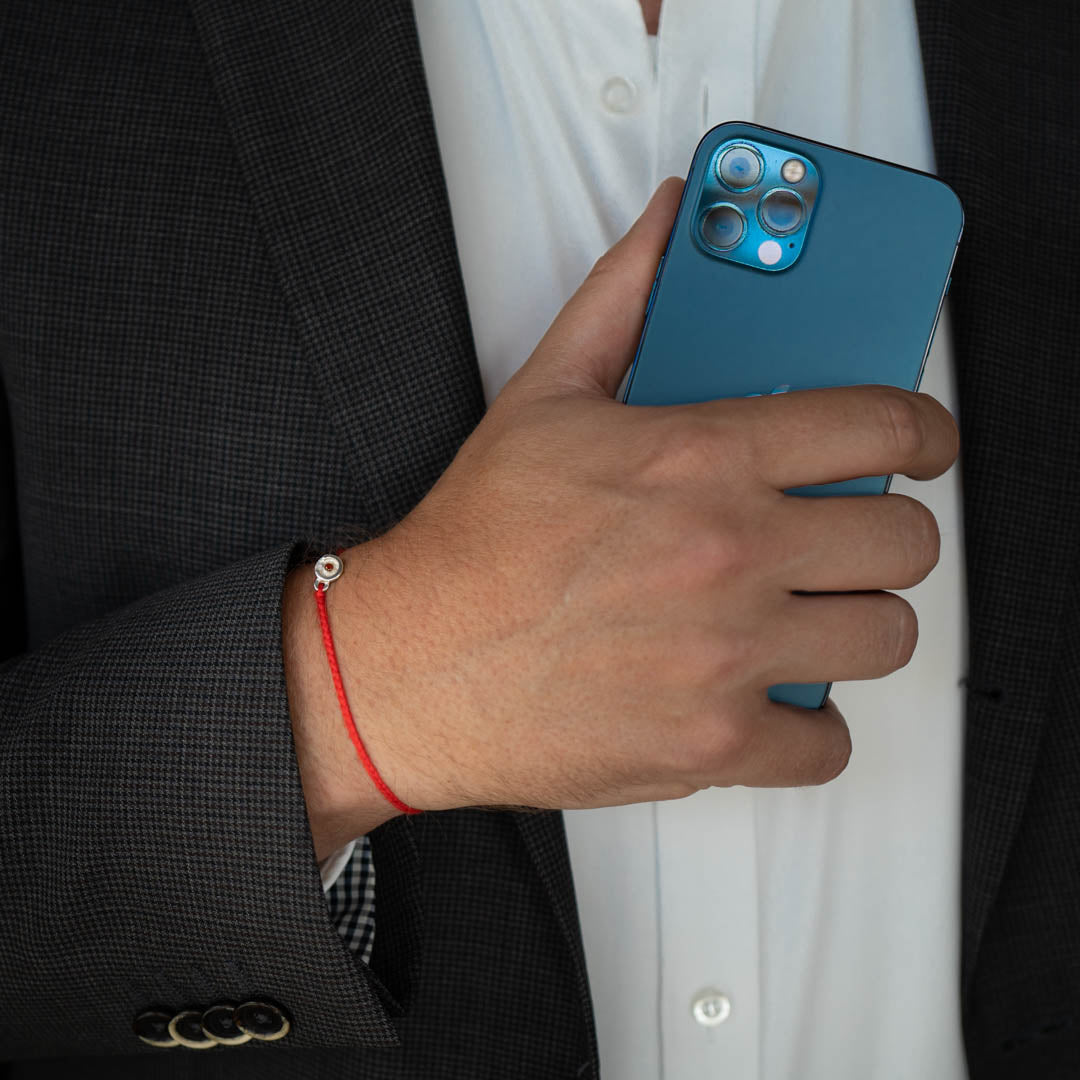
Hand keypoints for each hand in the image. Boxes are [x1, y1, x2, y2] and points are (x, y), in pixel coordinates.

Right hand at [287, 177, 959, 844]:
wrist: (415, 662)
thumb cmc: (475, 543)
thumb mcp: (544, 395)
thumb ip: (625, 296)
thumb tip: (671, 223)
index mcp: (701, 461)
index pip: (880, 425)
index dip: (925, 430)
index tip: (922, 444)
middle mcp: (729, 556)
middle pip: (904, 541)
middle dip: (887, 534)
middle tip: (847, 536)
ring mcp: (728, 655)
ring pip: (885, 637)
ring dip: (857, 622)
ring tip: (806, 613)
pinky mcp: (713, 742)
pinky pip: (826, 742)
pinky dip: (808, 725)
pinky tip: (766, 692)